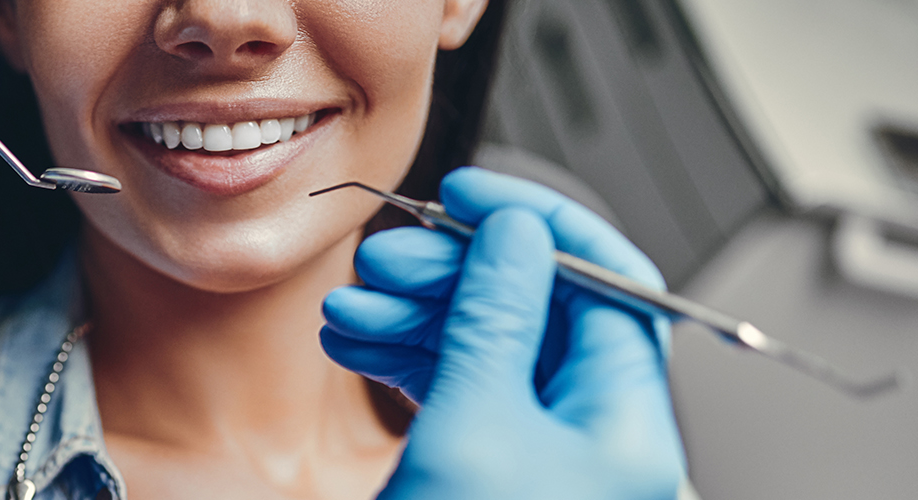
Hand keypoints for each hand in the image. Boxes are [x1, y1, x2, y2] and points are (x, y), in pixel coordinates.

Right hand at [321, 168, 684, 498]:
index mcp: (624, 424)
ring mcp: (543, 452)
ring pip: (486, 348)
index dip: (536, 225)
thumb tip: (514, 235)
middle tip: (384, 258)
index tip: (470, 194)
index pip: (609, 284)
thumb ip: (495, 321)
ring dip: (412, 316)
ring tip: (349, 308)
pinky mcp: (492, 467)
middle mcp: (594, 434)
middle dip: (450, 274)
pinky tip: (357, 341)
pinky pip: (459, 389)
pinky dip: (407, 360)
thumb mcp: (474, 424)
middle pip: (536, 310)